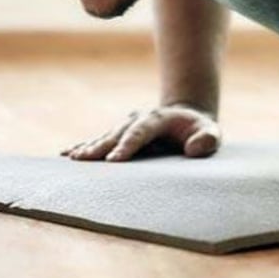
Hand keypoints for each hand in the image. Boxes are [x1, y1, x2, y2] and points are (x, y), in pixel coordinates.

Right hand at [60, 104, 220, 161]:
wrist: (187, 117)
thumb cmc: (200, 130)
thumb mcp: (211, 133)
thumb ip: (208, 139)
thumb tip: (193, 149)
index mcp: (158, 118)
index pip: (141, 131)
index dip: (128, 145)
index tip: (115, 160)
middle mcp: (139, 118)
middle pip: (117, 133)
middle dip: (101, 147)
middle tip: (85, 160)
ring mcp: (127, 125)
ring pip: (106, 136)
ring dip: (89, 147)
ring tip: (73, 158)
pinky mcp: (120, 134)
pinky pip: (100, 140)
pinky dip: (84, 146)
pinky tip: (66, 154)